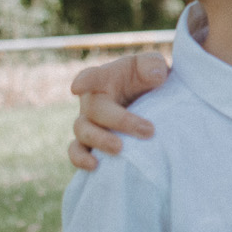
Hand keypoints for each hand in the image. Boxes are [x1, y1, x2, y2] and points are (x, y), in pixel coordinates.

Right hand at [68, 53, 167, 170]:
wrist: (152, 98)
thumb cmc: (147, 77)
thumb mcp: (152, 65)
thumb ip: (153, 64)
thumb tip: (154, 76)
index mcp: (104, 78)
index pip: (92, 76)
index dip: (85, 82)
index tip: (77, 87)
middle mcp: (92, 100)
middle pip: (93, 110)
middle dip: (119, 121)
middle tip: (148, 131)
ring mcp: (89, 121)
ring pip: (82, 132)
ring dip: (100, 141)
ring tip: (120, 149)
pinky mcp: (90, 141)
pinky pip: (77, 151)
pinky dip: (80, 159)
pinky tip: (95, 167)